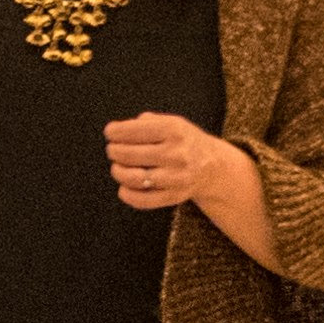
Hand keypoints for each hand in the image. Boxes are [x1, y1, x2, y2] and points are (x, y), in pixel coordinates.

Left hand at [106, 115, 249, 214]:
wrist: (213, 167)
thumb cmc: (183, 141)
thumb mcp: (172, 122)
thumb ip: (146, 122)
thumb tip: (117, 131)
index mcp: (174, 130)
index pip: (134, 130)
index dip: (115, 132)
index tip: (110, 133)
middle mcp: (176, 153)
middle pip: (129, 154)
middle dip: (114, 151)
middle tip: (113, 150)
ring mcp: (176, 177)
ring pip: (134, 178)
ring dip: (117, 172)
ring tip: (117, 167)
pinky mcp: (174, 196)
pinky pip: (143, 200)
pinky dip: (127, 194)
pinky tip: (124, 187)